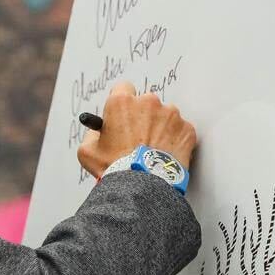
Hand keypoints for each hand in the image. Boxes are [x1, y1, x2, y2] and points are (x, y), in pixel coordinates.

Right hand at [77, 81, 196, 177]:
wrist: (143, 186)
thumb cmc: (115, 168)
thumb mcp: (88, 151)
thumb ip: (92, 134)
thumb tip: (98, 131)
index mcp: (122, 102)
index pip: (123, 88)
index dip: (122, 102)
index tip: (123, 113)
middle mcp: (148, 102)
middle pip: (146, 102)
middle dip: (143, 116)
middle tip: (138, 136)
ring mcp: (171, 114)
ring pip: (165, 116)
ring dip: (160, 128)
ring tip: (153, 150)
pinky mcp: (187, 129)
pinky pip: (180, 131)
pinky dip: (175, 141)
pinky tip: (166, 155)